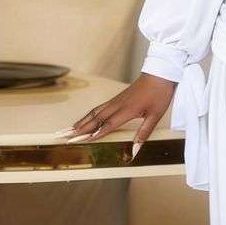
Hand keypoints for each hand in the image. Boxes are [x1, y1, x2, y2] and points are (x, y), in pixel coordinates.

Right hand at [55, 72, 177, 158]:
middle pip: (95, 119)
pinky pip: (99, 108)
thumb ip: (144, 133)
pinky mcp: (117, 98)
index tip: (81, 141)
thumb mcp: (156, 116)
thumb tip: (135, 151)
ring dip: (81, 122)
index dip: (94, 134)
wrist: (160, 73)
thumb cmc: (160, 94)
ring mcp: (116, 100)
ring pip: (94, 112)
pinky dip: (89, 115)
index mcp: (128, 110)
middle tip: (64, 137)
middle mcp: (118, 105)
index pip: (107, 125)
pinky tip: (85, 119)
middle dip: (79, 129)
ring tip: (68, 130)